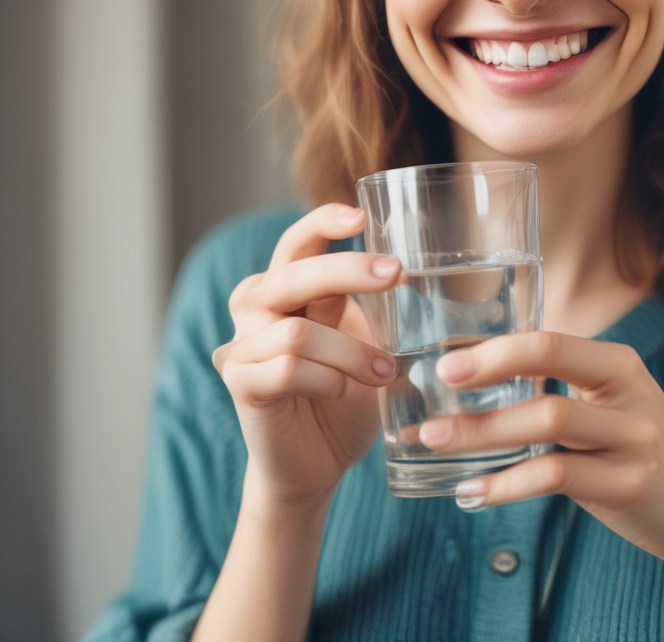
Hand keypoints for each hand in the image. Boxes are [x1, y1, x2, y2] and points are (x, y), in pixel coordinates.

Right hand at [213, 204, 400, 510]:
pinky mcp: (240, 385)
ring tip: (386, 372)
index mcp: (287, 290)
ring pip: (299, 332)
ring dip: (352, 352)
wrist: (317, 465)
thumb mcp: (362, 342)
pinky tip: (345, 392)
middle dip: (349, 270)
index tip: (359, 216)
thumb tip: (406, 269)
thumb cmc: (346, 399)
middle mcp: (256, 309)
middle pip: (294, 275)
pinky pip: (287, 369)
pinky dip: (327, 379)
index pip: (296, 244)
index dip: (321, 223)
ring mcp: (243, 346)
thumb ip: (364, 307)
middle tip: (396, 273)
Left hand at [417, 332, 663, 568]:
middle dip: (483, 378)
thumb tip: (474, 375)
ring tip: (435, 441)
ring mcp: (634, 440)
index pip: (550, 341)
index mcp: (618, 364)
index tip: (446, 364)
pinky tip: (470, 492)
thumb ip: (559, 386)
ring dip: (483, 433)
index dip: (496, 349)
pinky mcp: (629, 486)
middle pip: (548, 371)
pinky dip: (506, 485)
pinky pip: (556, 478)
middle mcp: (629, 393)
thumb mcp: (608, 404)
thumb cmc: (634, 448)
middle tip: (432, 395)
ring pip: (547, 423)